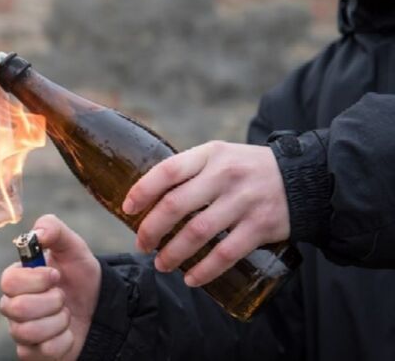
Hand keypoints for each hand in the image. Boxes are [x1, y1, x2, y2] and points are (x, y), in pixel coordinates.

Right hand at [0, 215, 100, 359]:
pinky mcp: (32, 354)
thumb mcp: (73, 247)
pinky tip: (68, 333)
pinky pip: (44, 351)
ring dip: (59, 321)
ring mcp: (21, 332)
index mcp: (17, 280)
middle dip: (51, 301)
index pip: (8, 281)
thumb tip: (35, 234)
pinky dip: (64, 340)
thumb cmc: (81, 276)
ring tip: (66, 314)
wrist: (101, 308)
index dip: (36, 279)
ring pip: (29, 332)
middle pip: (17, 309)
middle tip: (63, 297)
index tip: (56, 276)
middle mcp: (13, 306)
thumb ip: (53, 229)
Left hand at [122, 141, 289, 287]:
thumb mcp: (220, 157)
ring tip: (161, 264)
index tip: (127, 209)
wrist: (306, 178)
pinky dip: (204, 271)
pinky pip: (225, 254)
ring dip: (173, 254)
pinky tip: (191, 279)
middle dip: (151, 230)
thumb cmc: (248, 170)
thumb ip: (190, 172)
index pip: (168, 170)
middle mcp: (225, 175)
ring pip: (197, 233)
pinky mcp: (261, 226)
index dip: (143, 190)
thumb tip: (147, 199)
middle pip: (176, 205)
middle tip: (142, 245)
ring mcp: (244, 201)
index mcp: (211, 155)